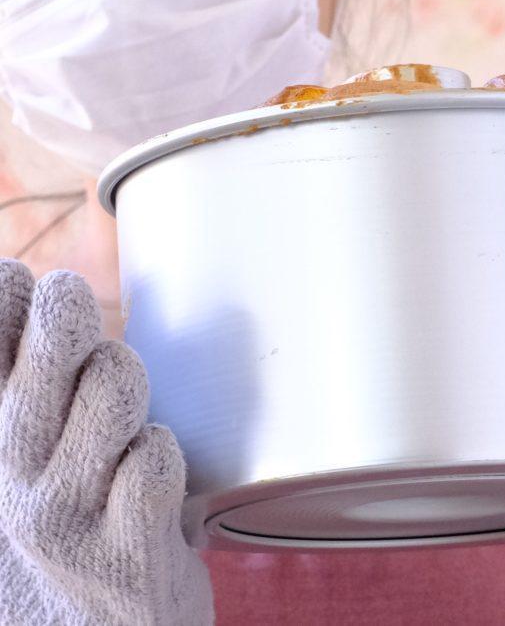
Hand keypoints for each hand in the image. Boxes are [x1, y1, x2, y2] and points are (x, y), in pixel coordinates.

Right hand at [0, 259, 212, 624]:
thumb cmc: (65, 544)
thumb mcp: (29, 470)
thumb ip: (33, 389)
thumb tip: (32, 291)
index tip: (13, 275)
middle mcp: (13, 484)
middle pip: (39, 371)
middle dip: (60, 316)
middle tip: (64, 293)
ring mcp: (65, 521)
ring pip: (109, 398)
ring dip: (123, 379)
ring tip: (123, 396)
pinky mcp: (126, 557)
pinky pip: (154, 465)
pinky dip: (160, 452)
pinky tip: (148, 467)